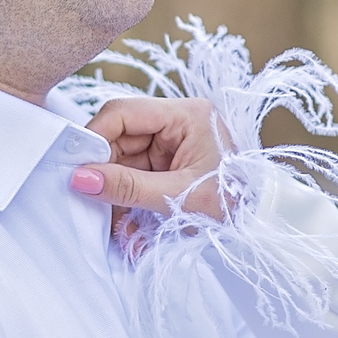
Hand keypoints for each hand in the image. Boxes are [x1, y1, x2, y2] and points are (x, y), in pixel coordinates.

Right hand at [71, 97, 227, 217]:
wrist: (262, 225)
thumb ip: (127, 187)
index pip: (124, 113)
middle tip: (89, 199)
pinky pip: (135, 175)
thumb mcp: (178, 198)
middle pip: (120, 136)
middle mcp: (178, 122)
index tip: (75, 167)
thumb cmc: (234, 205)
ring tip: (114, 221)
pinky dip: (126, 198)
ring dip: (114, 190)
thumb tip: (80, 179)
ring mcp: (173, 143)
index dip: (94, 137)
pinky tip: (126, 222)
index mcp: (187, 115)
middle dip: (104, 171)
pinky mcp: (170, 163)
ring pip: (123, 159)